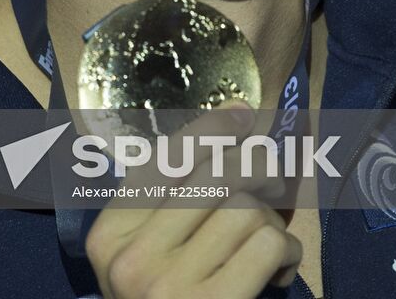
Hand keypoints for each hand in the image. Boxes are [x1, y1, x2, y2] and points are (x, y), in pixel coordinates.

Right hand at [85, 105, 301, 297]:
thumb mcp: (149, 257)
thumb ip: (171, 203)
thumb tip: (230, 126)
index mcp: (108, 236)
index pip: (162, 160)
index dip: (207, 129)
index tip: (241, 115)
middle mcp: (129, 258)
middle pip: (211, 175)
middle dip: (255, 168)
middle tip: (277, 180)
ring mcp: (166, 287)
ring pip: (244, 208)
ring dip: (272, 222)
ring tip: (272, 245)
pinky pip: (267, 242)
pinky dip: (288, 251)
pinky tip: (282, 271)